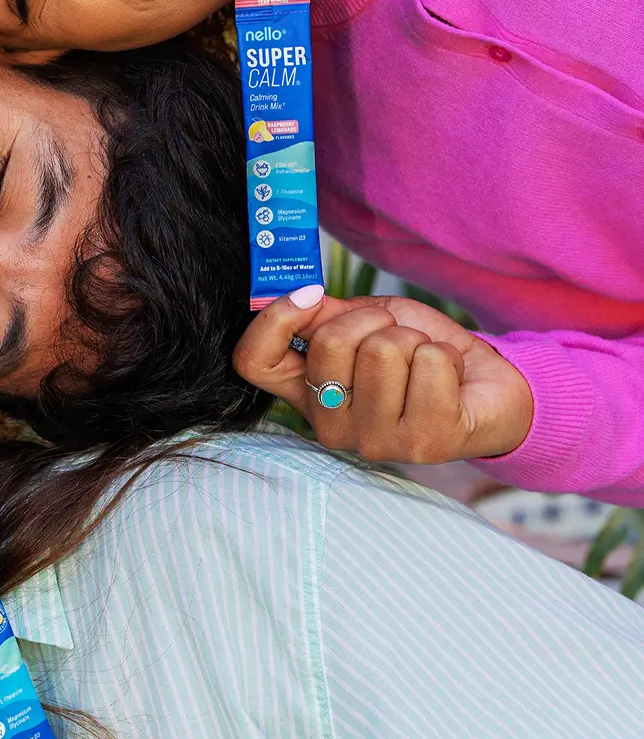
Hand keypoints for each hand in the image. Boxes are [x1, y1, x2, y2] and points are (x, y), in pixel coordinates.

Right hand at [233, 287, 533, 463]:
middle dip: (372, 318)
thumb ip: (324, 315)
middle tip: (396, 334)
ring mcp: (376, 442)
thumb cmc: (416, 352)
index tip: (314, 295)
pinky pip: (429, 362)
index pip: (253, 362)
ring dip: (414, 339)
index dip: (276, 319)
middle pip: (329, 343)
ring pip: (383, 350)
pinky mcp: (426, 444)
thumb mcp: (364, 322)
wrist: (484, 385)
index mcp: (306, 393)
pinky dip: (446, 354)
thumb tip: (290, 294)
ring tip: (424, 360)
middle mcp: (331, 426)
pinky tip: (450, 379)